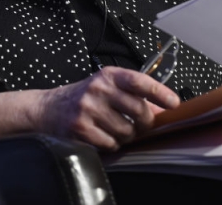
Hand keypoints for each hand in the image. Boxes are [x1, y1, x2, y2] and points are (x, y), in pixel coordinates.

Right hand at [34, 67, 179, 150]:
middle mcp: (98, 89)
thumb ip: (132, 94)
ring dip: (125, 135)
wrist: (47, 109)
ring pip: (127, 132)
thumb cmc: (82, 98)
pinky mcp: (81, 129)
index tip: (173, 103)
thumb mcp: (105, 87)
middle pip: (139, 111)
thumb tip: (160, 109)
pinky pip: (111, 144)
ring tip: (114, 129)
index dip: (159, 92)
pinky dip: (111, 144)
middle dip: (143, 123)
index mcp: (108, 76)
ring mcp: (88, 109)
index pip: (139, 81)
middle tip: (138, 124)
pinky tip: (102, 135)